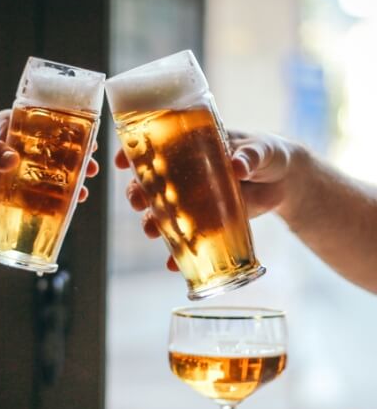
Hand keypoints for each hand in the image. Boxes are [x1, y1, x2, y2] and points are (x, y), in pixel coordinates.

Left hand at [0, 110, 98, 211]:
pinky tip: (67, 208)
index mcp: (15, 126)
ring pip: (52, 176)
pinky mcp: (15, 193)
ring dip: (70, 183)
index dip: (71, 129)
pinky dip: (53, 202)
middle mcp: (22, 148)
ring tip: (83, 192)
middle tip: (93, 167)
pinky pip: (38, 197)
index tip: (89, 136)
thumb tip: (11, 161)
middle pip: (57, 152)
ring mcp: (21, 171)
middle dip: (78, 160)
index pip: (49, 123)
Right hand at [115, 130, 294, 271]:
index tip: (122, 162)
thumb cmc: (268, 154)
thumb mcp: (260, 150)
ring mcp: (195, 199)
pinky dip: (179, 253)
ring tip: (151, 232)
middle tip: (137, 203)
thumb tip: (237, 166)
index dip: (134, 152)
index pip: (156, 145)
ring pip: (164, 212)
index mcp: (193, 146)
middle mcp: (186, 173)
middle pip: (152, 183)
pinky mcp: (208, 222)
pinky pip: (188, 238)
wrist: (285, 182)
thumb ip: (249, 156)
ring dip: (152, 223)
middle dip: (138, 194)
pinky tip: (173, 263)